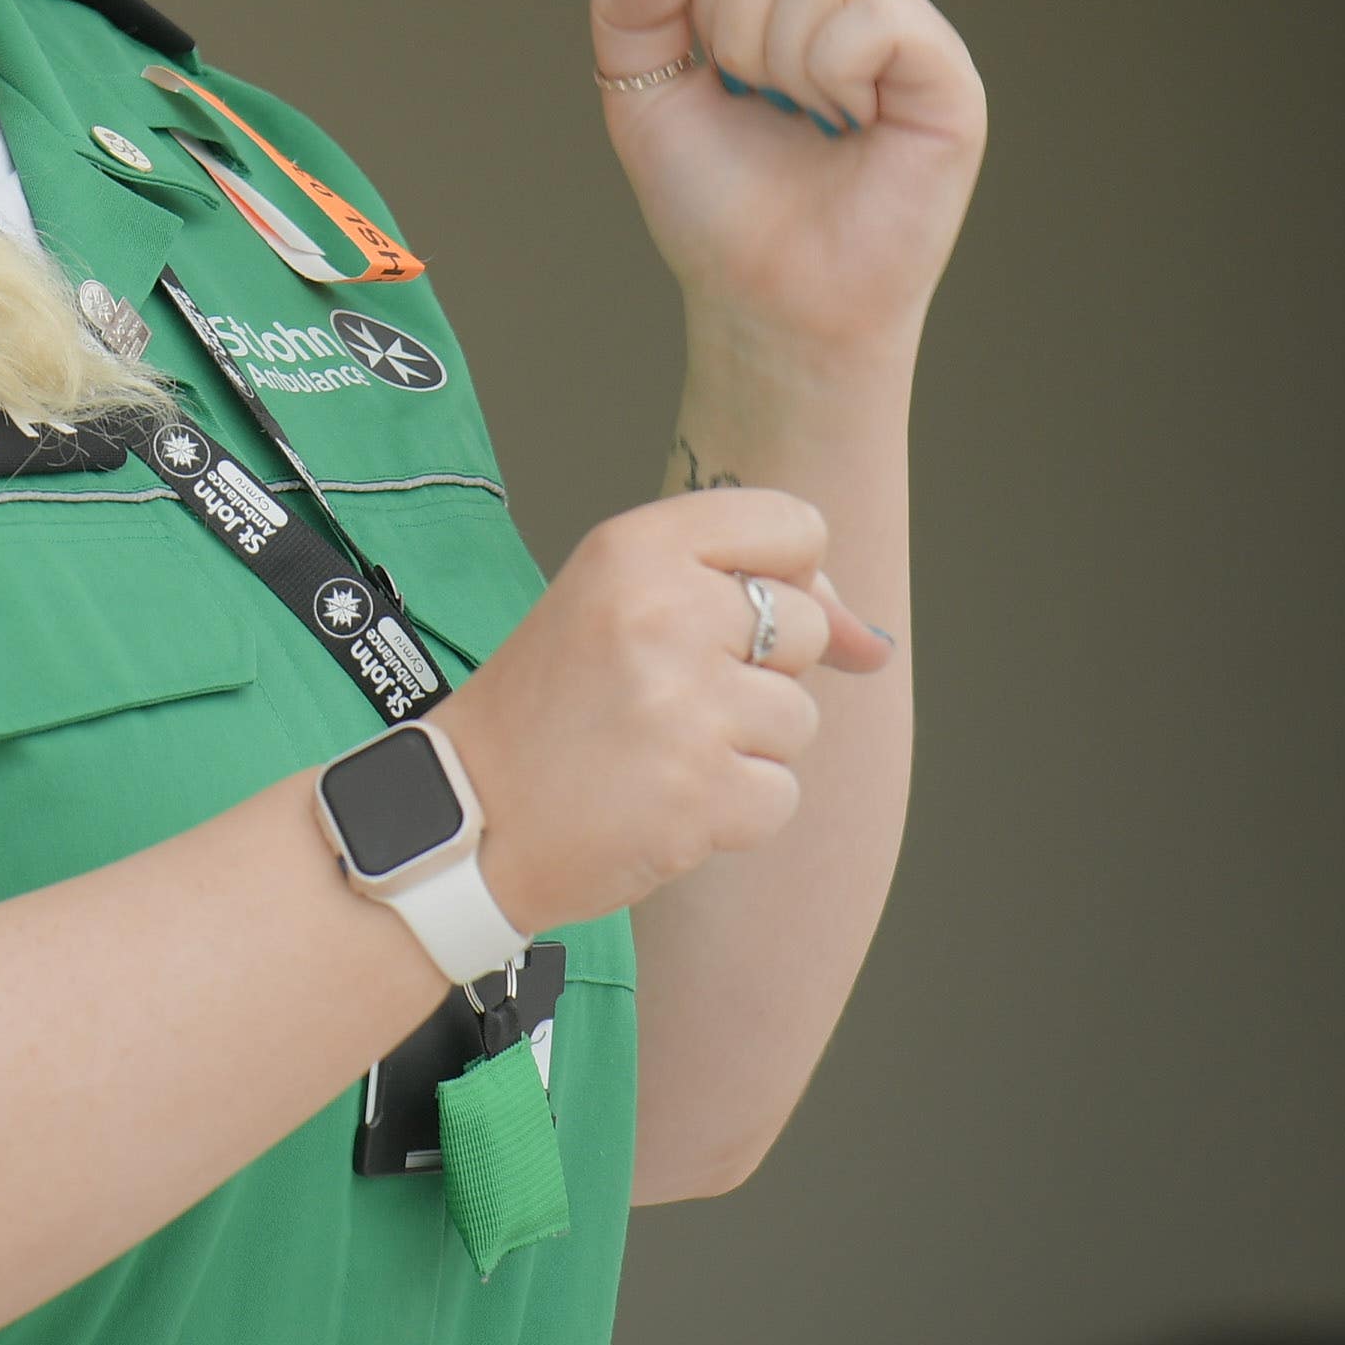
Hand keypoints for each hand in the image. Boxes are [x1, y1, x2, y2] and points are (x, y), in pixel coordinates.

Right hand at [429, 487, 889, 932]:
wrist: (468, 818)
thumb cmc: (552, 708)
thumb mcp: (623, 607)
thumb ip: (752, 596)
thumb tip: (876, 646)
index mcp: (636, 547)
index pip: (795, 525)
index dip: (781, 578)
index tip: (723, 618)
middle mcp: (663, 612)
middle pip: (806, 626)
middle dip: (757, 672)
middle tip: (662, 697)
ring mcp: (686, 706)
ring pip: (800, 719)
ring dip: (745, 747)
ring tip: (655, 752)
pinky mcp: (703, 794)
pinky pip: (781, 795)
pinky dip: (733, 812)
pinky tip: (662, 802)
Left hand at [592, 0, 985, 378]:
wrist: (764, 302)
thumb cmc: (719, 208)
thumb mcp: (642, 99)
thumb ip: (625, 13)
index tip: (717, 74)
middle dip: (735, 33)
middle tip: (765, 104)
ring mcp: (911, 34)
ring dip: (781, 60)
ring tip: (810, 120)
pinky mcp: (951, 79)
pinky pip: (877, 16)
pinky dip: (833, 73)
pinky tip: (850, 124)